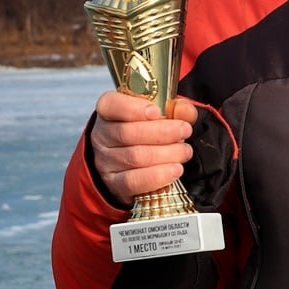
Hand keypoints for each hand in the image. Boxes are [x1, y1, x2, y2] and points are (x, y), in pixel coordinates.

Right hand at [90, 90, 197, 206]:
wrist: (140, 161)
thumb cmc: (150, 130)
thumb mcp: (162, 112)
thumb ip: (175, 108)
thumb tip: (185, 110)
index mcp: (109, 111)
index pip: (110, 105)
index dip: (132, 108)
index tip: (156, 112)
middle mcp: (103, 136)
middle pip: (127, 133)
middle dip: (162, 132)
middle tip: (185, 131)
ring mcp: (106, 161)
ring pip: (134, 157)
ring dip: (166, 154)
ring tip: (184, 151)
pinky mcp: (114, 183)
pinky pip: (133, 181)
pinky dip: (157, 176)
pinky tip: (175, 170)